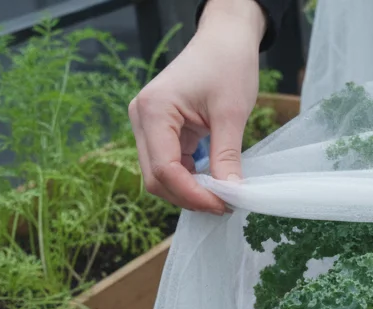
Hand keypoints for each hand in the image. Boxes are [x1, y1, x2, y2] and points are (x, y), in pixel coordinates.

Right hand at [127, 0, 265, 212]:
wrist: (224, 39)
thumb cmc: (227, 64)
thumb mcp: (231, 113)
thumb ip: (226, 155)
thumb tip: (231, 193)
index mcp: (153, 110)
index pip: (164, 169)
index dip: (192, 194)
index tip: (222, 205)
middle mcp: (141, 118)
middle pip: (155, 178)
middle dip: (188, 197)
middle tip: (223, 205)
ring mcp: (147, 124)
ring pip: (160, 175)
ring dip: (188, 191)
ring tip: (221, 195)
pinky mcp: (159, 129)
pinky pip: (168, 164)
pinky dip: (188, 178)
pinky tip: (212, 182)